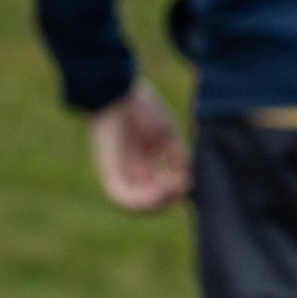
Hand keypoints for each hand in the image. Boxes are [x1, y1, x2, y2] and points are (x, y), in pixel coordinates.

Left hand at [88, 80, 191, 211]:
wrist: (119, 91)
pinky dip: (143, 201)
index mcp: (143, 162)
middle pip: (149, 201)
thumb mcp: (166, 136)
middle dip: (170, 199)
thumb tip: (187, 181)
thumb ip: (177, 158)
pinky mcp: (109, 170)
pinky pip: (121, 198)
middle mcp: (130, 170)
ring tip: (171, 187)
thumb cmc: (141, 107)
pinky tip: (161, 189)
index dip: (176, 191)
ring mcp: (119, 171)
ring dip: (158, 203)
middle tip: (180, 183)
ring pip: (135, 206)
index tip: (185, 177)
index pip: (159, 190)